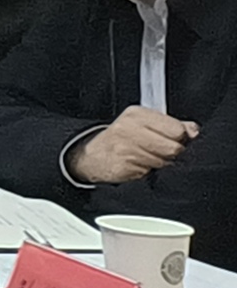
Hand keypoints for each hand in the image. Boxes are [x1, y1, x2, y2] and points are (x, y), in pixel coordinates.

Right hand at [74, 108, 199, 185]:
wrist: (93, 154)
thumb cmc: (123, 138)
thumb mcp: (144, 123)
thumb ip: (172, 125)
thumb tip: (194, 130)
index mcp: (137, 114)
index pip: (176, 129)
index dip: (181, 138)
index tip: (175, 140)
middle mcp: (129, 129)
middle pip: (173, 148)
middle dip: (172, 154)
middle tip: (162, 152)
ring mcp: (125, 148)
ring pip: (163, 162)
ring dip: (160, 164)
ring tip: (148, 158)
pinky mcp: (123, 166)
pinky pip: (150, 173)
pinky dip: (148, 172)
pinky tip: (139, 165)